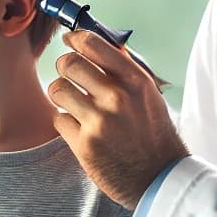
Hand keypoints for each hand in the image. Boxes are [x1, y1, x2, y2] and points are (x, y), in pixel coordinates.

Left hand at [49, 31, 187, 208]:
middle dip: (64, 67)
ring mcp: (99, 122)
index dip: (75, 39)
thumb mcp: (148, 94)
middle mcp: (117, 97)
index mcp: (135, 81)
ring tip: (72, 103)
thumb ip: (124, 69)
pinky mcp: (84, 144)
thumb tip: (95, 40)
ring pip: (57, 89)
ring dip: (61, 94)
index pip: (93, 44)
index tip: (70, 41)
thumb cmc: (152, 133)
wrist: (158, 177)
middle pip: (69, 63)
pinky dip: (66, 122)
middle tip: (69, 76)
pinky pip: (59, 119)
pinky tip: (80, 128)